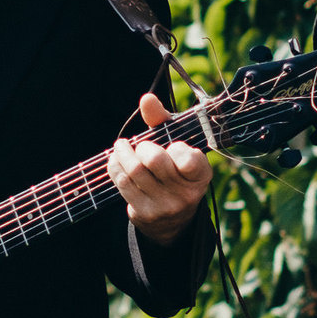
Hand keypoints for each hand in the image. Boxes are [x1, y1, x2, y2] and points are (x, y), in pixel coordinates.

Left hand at [110, 91, 213, 245]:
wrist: (172, 218)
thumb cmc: (173, 169)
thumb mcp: (176, 145)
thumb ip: (162, 121)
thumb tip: (146, 99)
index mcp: (200, 175)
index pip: (189, 158)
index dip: (176, 148)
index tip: (172, 146)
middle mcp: (187, 193)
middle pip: (154, 160)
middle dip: (143, 147)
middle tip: (140, 146)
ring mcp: (166, 206)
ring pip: (135, 171)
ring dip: (123, 154)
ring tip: (121, 146)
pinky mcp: (146, 213)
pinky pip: (123, 183)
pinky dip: (116, 167)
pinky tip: (117, 161)